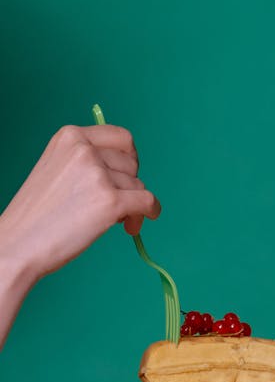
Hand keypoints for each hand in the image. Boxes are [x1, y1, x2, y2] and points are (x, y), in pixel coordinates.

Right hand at [0, 124, 159, 281]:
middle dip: (130, 185)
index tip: (128, 174)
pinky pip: (147, 201)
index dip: (130, 158)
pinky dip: (149, 212)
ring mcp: (98, 175)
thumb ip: (88, 163)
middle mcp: (84, 150)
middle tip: (120, 205)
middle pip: (132, 164)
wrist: (18, 244)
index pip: (121, 137)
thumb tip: (130, 173)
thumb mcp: (57, 170)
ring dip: (133, 205)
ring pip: (138, 186)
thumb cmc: (37, 214)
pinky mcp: (110, 202)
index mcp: (70, 137)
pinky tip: (137, 223)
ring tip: (115, 222)